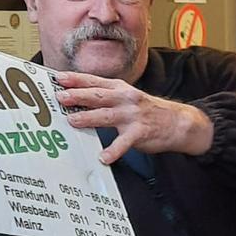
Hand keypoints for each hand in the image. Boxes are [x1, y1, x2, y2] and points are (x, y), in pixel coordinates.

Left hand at [54, 72, 214, 165]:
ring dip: (89, 118)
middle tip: (60, 97)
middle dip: (78, 95)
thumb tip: (75, 99)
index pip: (94, 81)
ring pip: (107, 115)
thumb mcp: (126, 98)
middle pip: (98, 95)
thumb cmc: (146, 111)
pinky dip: (113, 150)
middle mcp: (125, 99)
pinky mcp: (141, 132)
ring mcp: (133, 115)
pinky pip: (124, 142)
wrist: (177, 121)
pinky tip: (103, 157)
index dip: (75, 79)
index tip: (57, 78)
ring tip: (73, 121)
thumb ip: (104, 97)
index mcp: (119, 89)